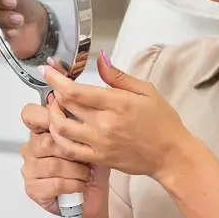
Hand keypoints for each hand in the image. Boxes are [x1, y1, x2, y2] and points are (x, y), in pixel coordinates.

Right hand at [19, 103, 105, 217]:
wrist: (92, 197)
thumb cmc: (90, 167)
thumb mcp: (91, 140)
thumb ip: (79, 122)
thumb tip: (74, 99)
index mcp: (41, 131)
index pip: (30, 114)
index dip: (44, 116)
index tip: (62, 122)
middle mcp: (31, 148)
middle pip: (45, 142)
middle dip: (71, 152)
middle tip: (86, 159)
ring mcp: (30, 169)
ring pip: (52, 165)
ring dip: (76, 171)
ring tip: (86, 175)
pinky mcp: (33, 189)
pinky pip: (54, 184)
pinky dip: (72, 185)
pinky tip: (80, 185)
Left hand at [42, 55, 196, 180]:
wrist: (171, 155)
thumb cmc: (162, 121)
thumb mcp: (146, 91)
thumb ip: (118, 76)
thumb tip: (100, 58)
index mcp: (117, 104)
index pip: (76, 90)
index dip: (56, 79)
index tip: (47, 70)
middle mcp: (104, 124)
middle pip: (65, 106)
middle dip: (54, 93)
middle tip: (56, 88)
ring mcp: (99, 144)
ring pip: (61, 128)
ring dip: (52, 114)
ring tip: (55, 107)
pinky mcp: (98, 159)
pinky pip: (68, 149)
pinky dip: (58, 137)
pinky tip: (59, 128)